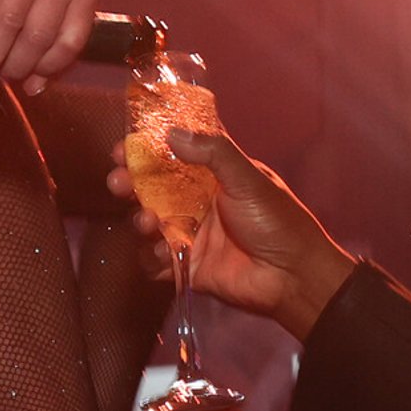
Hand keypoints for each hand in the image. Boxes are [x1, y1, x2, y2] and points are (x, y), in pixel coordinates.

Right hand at [105, 127, 355, 338]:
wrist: (292, 277)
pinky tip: (164, 253)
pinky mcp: (187, 266)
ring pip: (150, 223)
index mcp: (213, 176)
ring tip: (149, 221)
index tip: (123, 148)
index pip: (171, 155)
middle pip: (151, 188)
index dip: (145, 150)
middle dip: (129, 183)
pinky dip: (153, 257)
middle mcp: (197, 202)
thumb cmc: (277, 222)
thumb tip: (171, 133)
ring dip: (141, 219)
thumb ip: (213, 153)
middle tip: (118, 182)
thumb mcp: (249, 178)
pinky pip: (157, 261)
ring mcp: (191, 235)